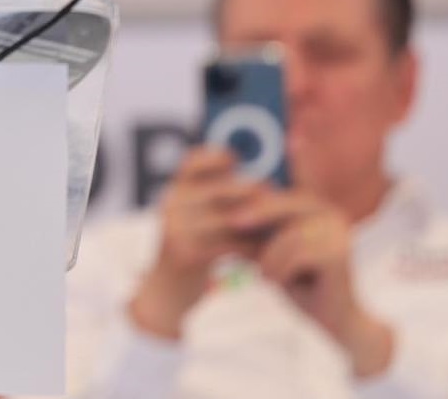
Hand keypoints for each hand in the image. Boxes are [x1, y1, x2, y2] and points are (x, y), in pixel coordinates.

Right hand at [128, 146, 264, 338]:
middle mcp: (171, 203)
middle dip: (257, 195)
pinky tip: (265, 254)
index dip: (220, 157)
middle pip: (223, 188)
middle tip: (281, 202)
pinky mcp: (185, 252)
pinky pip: (230, 245)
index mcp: (175, 189)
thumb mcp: (197, 217)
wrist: (166, 291)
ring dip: (260, 225)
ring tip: (280, 231)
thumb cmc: (193, 249)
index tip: (244, 165)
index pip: (194, 160)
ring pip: (230, 218)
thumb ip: (220, 198)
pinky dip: (252, 249)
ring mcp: (175, 227)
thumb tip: (265, 183)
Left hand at [234, 190, 395, 376]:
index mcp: (312, 206)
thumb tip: (215, 210)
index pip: (274, 193)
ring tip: (262, 276)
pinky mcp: (340, 254)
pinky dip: (280, 267)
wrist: (332, 319)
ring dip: (270, 255)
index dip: (247, 200)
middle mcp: (329, 212)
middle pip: (284, 204)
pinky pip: (299, 252)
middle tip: (232, 222)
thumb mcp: (268, 250)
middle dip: (257, 213)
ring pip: (291, 232)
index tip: (221, 209)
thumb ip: (252, 230)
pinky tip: (272, 283)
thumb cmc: (296, 283)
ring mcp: (338, 232)